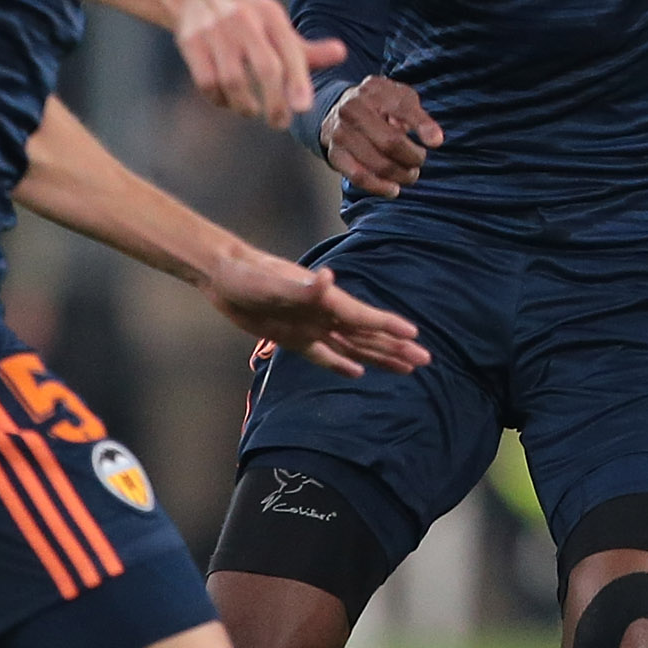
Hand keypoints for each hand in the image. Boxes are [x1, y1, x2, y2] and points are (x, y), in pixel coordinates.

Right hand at [174, 0, 335, 127]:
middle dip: (276, 102)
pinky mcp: (190, 42)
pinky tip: (226, 100)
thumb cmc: (246, 18)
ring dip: (245, 104)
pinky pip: (207, 82)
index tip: (303, 108)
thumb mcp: (276, 25)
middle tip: (280, 122)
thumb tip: (342, 54)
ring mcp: (215, 31)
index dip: (298, 82)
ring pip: (233, 80)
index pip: (290, 51)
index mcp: (270, 15)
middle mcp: (244, 20)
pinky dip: (219, 99)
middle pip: (266, 68)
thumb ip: (306, 47)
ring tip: (251, 110)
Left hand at [203, 247, 428, 377]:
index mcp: (325, 300)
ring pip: (353, 347)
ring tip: (404, 368)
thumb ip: (303, 286)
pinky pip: (324, 355)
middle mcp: (324, 314)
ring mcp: (311, 326)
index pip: (364, 317)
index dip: (389, 327)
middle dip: (395, 348)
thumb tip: (328, 279)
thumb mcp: (274, 282)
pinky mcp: (294, 338)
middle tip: (424, 360)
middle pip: (367, 336)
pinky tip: (358, 372)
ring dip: (378, 357)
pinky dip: (342, 364)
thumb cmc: (248, 275)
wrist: (223, 275)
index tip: (415, 336)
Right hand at [321, 76, 439, 197]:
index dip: (422, 127)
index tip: (436, 143)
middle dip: (412, 158)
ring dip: (400, 175)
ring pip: (377, 163)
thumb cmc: (380, 105)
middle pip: (390, 142)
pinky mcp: (334, 153)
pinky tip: (393, 189)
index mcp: (374, 91)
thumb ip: (420, 118)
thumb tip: (435, 141)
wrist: (341, 107)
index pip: (403, 109)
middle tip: (419, 161)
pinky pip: (359, 177)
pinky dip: (380, 187)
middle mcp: (352, 109)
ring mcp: (340, 132)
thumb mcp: (402, 98)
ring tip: (410, 174)